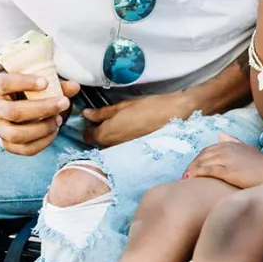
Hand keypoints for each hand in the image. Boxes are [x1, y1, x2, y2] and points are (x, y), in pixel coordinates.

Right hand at [0, 72, 79, 155]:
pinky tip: (54, 131)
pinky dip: (43, 141)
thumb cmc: (32, 91)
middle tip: (64, 103)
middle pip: (13, 112)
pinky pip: (25, 149)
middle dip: (42, 108)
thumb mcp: (42, 83)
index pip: (4, 84)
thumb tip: (75, 87)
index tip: (46, 82)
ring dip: (43, 128)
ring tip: (59, 119)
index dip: (24, 83)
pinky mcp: (8, 144)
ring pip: (17, 134)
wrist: (24, 105)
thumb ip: (58, 85)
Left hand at [80, 91, 198, 148]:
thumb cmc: (150, 107)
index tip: (96, 119)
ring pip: (111, 148)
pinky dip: (124, 144)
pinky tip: (133, 133)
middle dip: (101, 133)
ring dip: (113, 139)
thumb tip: (86, 114)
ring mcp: (124, 154)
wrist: (175, 116)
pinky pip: (122, 151)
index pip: (88, 136)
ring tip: (125, 126)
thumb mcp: (123, 106)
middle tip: (112, 121)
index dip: (90, 127)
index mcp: (106, 134)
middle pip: (99, 143)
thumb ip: (102, 112)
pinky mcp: (135, 155)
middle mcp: (112, 148)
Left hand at [184, 134, 262, 189]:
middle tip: (184, 177)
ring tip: (183, 180)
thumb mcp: (247, 148)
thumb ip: (233, 141)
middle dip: (191, 166)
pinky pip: (207, 170)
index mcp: (228, 144)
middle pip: (200, 156)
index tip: (191, 170)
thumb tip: (220, 134)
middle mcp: (225, 149)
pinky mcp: (228, 170)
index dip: (197, 160)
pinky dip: (196, 174)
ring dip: (190, 171)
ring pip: (201, 162)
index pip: (206, 151)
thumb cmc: (262, 163)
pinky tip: (190, 179)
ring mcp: (226, 159)